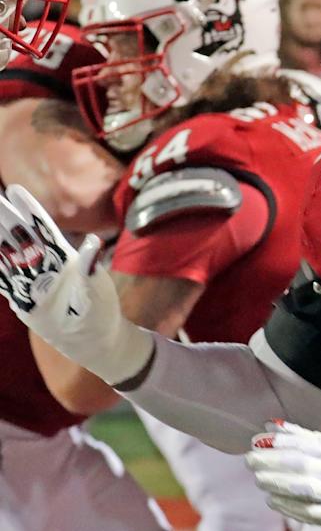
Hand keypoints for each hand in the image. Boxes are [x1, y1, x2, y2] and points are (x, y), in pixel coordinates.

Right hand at [0, 184, 152, 384]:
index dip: (28, 210)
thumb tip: (94, 243)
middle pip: (20, 238)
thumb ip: (90, 268)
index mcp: (65, 258)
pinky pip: (3, 281)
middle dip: (5, 219)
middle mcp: (46, 267)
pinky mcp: (23, 301)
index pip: (43, 228)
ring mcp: (32, 284)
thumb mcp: (97, 290)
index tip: (14, 189)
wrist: (95, 341)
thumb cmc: (101, 312)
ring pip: (7, 257)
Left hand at [245, 420, 320, 530]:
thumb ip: (301, 437)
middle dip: (269, 462)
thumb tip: (271, 426)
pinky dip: (282, 504)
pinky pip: (300, 510)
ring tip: (259, 479)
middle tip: (250, 460)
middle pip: (296, 465)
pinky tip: (270, 498)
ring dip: (273, 483)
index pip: (302, 444)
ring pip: (296, 488)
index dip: (279, 442)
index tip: (259, 440)